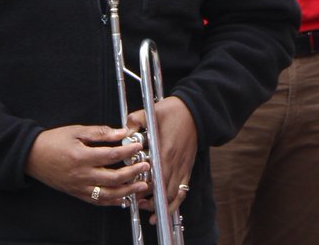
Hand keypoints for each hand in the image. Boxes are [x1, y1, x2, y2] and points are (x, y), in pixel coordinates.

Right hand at [25, 124, 147, 205]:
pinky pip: (98, 201)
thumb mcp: (77, 131)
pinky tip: (124, 199)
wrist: (33, 157)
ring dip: (127, 191)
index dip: (127, 151)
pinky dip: (113, 202)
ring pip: (108, 194)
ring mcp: (80, 187)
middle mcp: (82, 175)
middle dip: (132, 173)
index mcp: (82, 156)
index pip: (111, 155)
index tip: (138, 146)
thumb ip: (100, 132)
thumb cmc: (54, 141)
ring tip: (141, 185)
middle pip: (113, 177)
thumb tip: (121, 132)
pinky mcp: (77, 194)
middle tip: (146, 167)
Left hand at [126, 96, 196, 221]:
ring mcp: (183, 167)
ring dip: (162, 205)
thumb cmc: (174, 112)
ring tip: (148, 208)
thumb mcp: (151, 112)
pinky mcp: (187, 168)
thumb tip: (122, 131)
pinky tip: (165, 208)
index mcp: (165, 151)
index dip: (145, 189)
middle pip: (164, 191)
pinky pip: (183, 191)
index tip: (134, 193)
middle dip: (150, 200)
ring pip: (174, 195)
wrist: (195, 111)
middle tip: (136, 201)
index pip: (156, 178)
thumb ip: (134, 121)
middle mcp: (175, 163)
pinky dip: (175, 203)